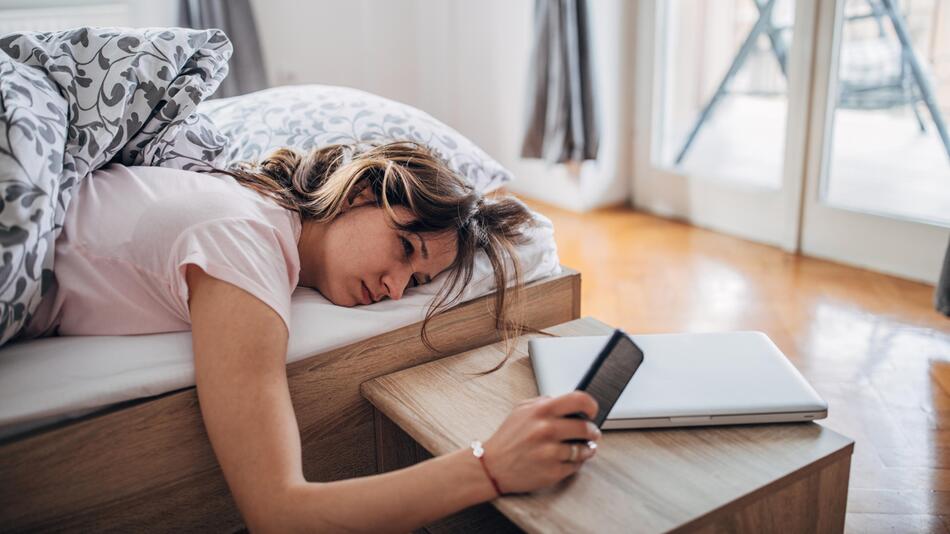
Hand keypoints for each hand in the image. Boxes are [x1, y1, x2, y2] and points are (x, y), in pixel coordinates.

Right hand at [481, 391, 600, 493]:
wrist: (492, 467)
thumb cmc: (508, 438)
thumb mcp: (521, 410)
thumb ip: (543, 402)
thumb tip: (567, 402)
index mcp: (541, 411)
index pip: (579, 400)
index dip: (591, 405)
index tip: (592, 412)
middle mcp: (546, 430)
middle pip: (586, 428)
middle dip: (592, 431)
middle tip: (591, 433)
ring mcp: (550, 452)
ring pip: (584, 449)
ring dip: (585, 449)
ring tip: (580, 448)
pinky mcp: (552, 472)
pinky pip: (575, 466)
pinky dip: (575, 463)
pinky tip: (567, 459)